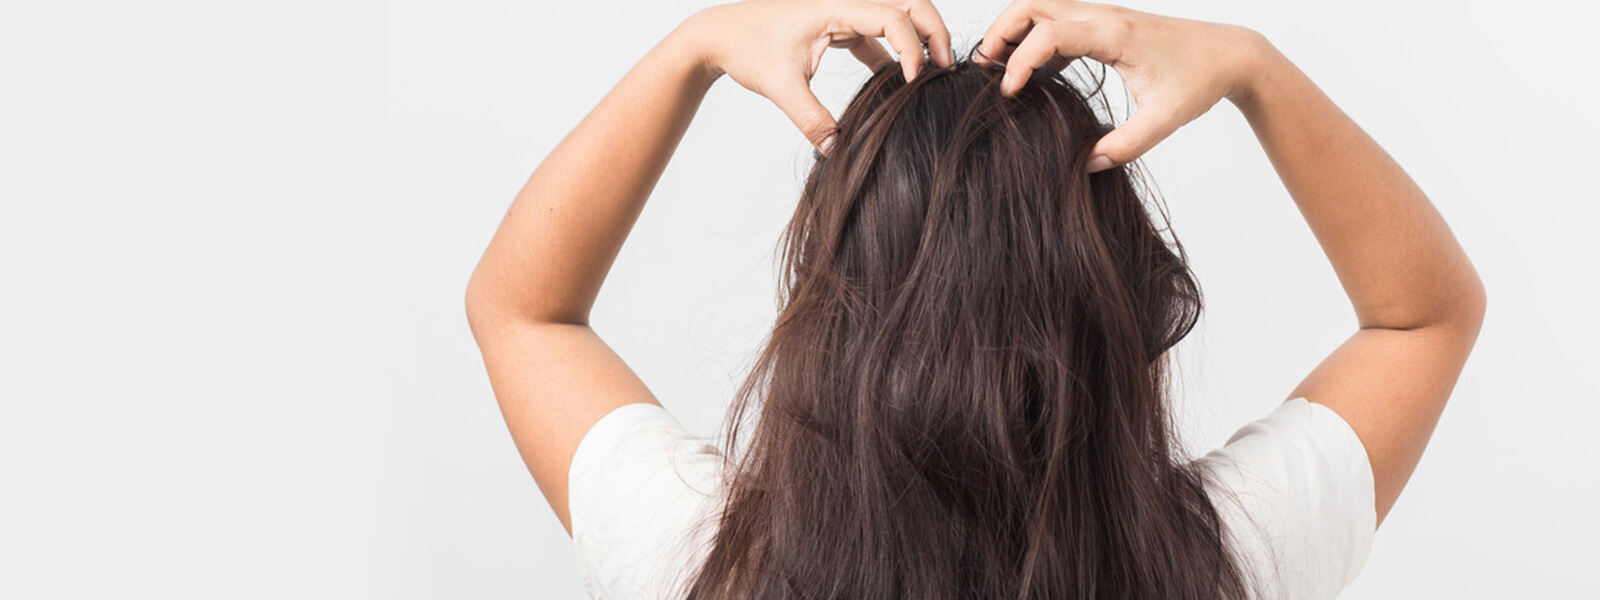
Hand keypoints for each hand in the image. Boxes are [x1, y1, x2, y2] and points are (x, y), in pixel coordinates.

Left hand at [687, 0, 956, 149]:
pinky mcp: (839, 24)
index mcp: (833, 5)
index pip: (892, 16)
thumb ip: (811, 118)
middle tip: (946, 67)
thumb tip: (835, 150)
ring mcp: (843, 11)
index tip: (914, 81)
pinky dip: (895, 53)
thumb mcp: (779, 87)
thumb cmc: (745, 47)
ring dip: (919, 40)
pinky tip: (900, 82)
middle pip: (909, 3)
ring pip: (898, 14)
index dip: (912, 46)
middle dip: (934, 30)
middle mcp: (844, 1)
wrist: (718, 35)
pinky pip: (879, 33)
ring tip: (931, 75)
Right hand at [975, 1, 1271, 170]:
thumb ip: (1124, 146)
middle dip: (1001, 32)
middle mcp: (1103, 15)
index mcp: (1114, 33)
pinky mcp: (1105, 23)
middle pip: (1032, 5)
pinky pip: (1057, 19)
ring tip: (996, 67)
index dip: (1020, 62)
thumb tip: (1084, 165)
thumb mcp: (1165, 120)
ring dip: (1013, 29)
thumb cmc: (1200, 80)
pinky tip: (1031, 71)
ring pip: (1041, 6)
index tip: (1007, 93)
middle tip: (982, 69)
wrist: (1229, 53)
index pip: (1049, 34)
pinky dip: (1034, 36)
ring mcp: (1102, 15)